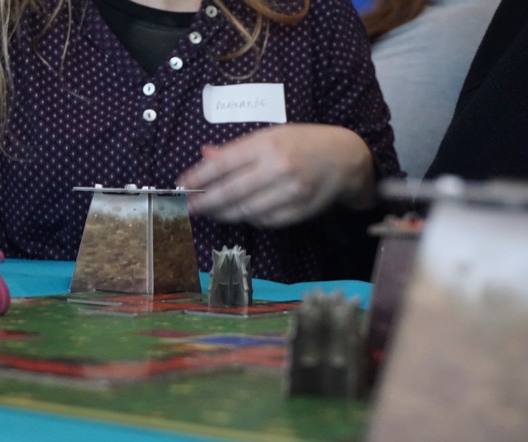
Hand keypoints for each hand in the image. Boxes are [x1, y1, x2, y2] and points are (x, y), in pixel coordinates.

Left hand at [176, 124, 375, 227]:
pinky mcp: (300, 210)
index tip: (182, 184)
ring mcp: (291, 191)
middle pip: (231, 192)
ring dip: (223, 213)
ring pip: (246, 210)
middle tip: (190, 206)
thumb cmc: (303, 143)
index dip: (198, 177)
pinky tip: (240, 213)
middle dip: (206, 201)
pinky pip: (265, 221)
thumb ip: (237, 149)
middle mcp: (279, 167)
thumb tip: (204, 155)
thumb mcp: (270, 135)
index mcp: (268, 144)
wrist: (345, 158)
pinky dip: (249, 218)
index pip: (223, 164)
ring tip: (210, 211)